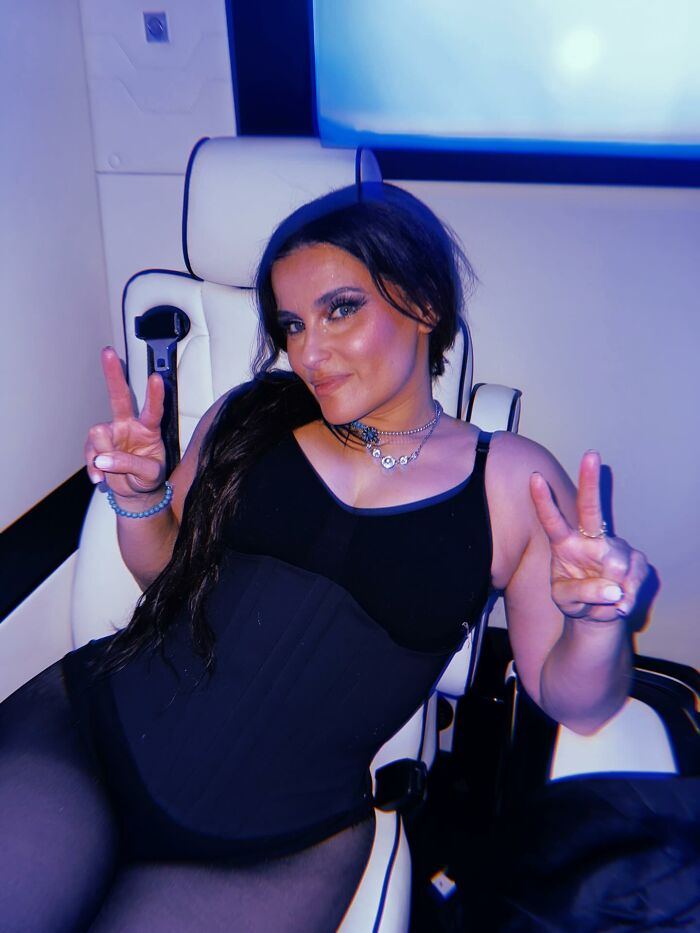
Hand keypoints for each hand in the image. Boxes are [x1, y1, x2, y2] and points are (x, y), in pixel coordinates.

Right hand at [85, 347, 166, 499]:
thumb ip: (130, 464)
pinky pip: (90, 452)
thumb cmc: (148, 477)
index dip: (154, 395)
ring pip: (98, 433)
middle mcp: (128, 425)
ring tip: (109, 471)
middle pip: (120, 397)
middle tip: (109, 352)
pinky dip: (93, 468)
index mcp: (149, 429)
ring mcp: (111, 433)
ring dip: (101, 454)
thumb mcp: (149, 475)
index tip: (156, 378)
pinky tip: (100, 478)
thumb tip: (103, 458)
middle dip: (113, 374)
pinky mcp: (97, 445)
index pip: (153, 410)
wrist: (134, 491)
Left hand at [529, 451, 647, 621]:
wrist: (597, 614)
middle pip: (590, 507)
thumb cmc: (573, 598)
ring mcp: (615, 547)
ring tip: (605, 600)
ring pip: (616, 564)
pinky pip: (634, 581)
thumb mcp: (565, 600)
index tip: (534, 477)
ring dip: (611, 591)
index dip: (543, 500)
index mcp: (565, 544)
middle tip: (590, 455)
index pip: (552, 520)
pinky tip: (619, 602)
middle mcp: (590, 539)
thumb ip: (581, 593)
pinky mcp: (636, 561)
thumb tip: (612, 588)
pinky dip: (626, 599)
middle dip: (590, 481)